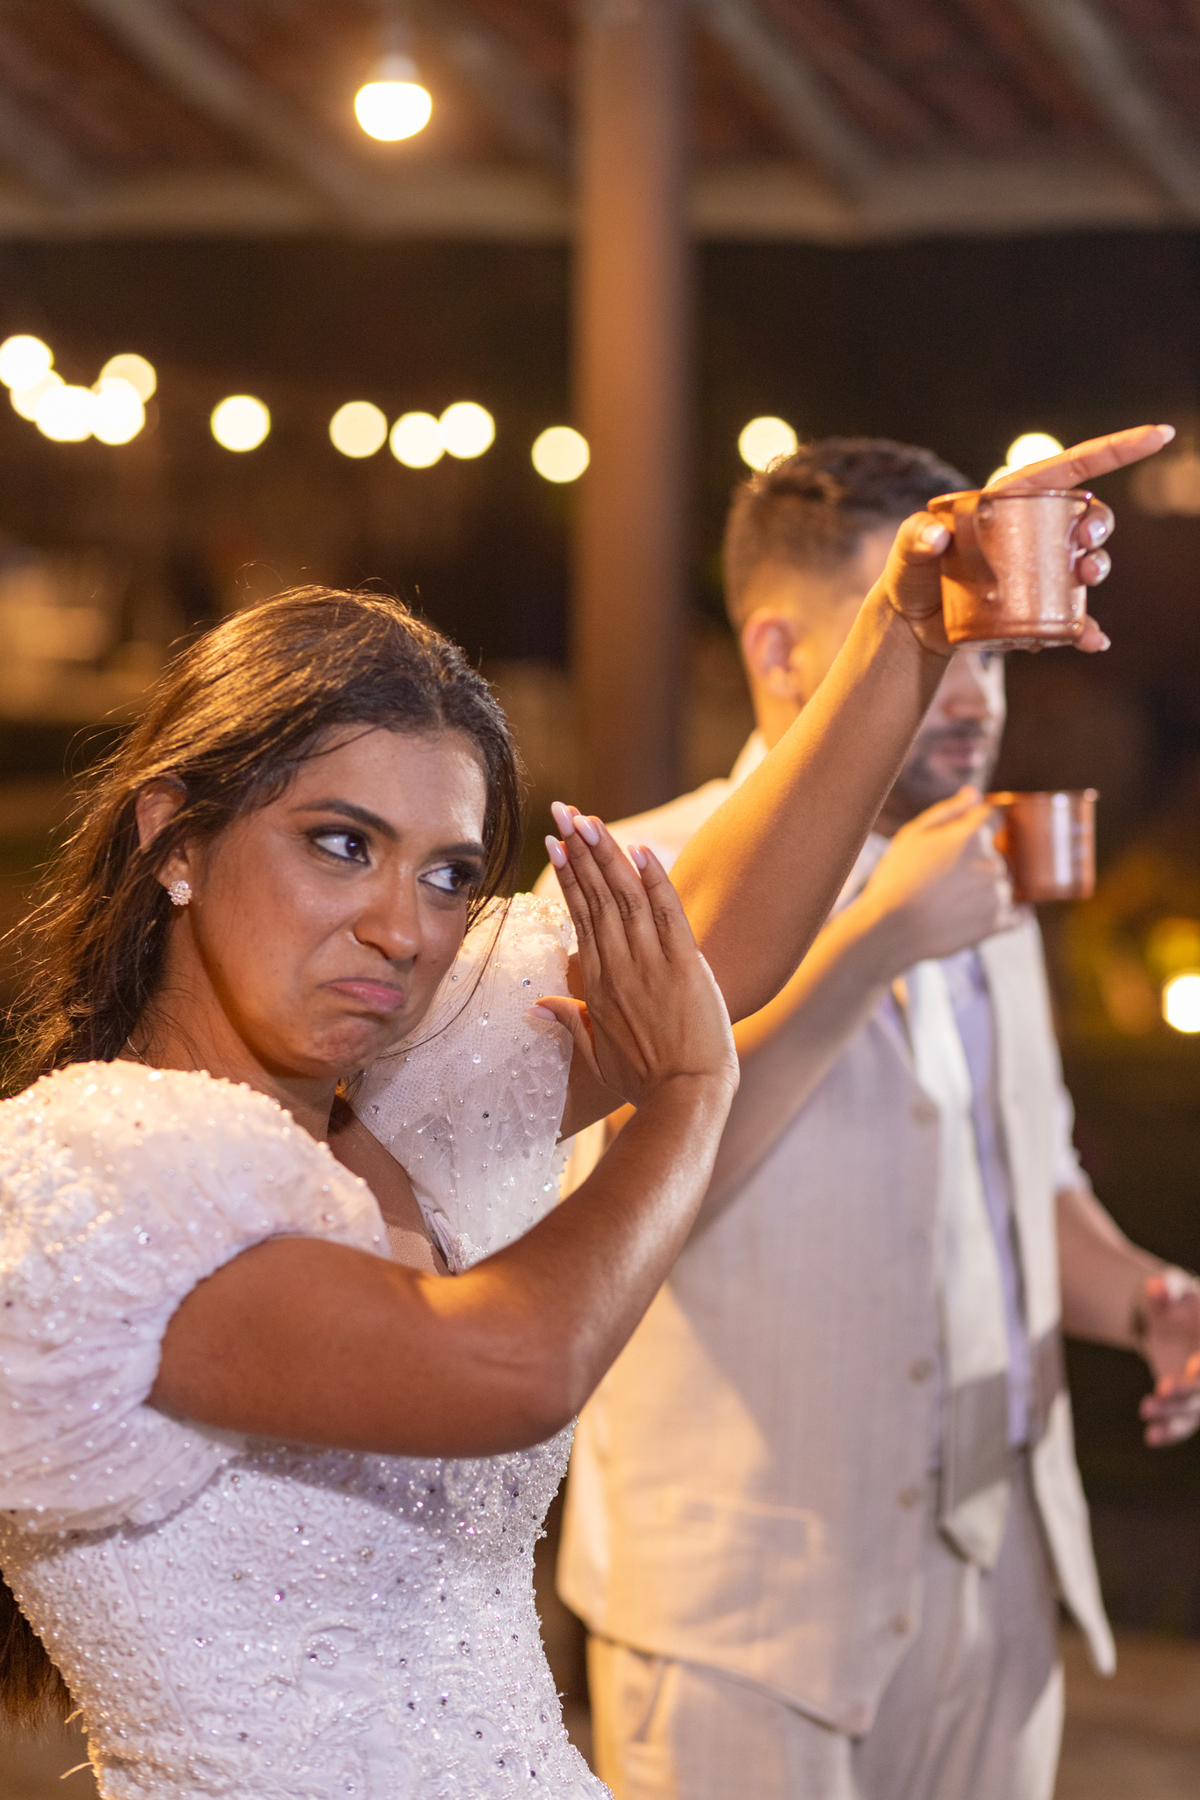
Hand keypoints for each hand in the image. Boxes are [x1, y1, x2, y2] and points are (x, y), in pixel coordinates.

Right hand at [537, 803, 738, 1106]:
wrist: (687, 1098)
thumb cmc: (645, 1083)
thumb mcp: (598, 1055)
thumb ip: (570, 1023)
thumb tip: (540, 1004)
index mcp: (597, 985)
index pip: (579, 917)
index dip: (568, 876)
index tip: (554, 843)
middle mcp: (619, 966)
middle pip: (596, 896)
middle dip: (578, 849)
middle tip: (562, 810)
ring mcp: (651, 963)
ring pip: (625, 897)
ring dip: (607, 854)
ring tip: (588, 818)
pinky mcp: (685, 965)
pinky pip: (667, 914)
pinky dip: (655, 880)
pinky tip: (641, 850)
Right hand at [859, 788, 1017, 968]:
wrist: (892, 929)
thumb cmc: (896, 879)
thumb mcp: (912, 835)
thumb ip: (948, 812)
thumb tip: (974, 794)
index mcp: (973, 835)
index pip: (993, 817)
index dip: (978, 826)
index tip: (961, 839)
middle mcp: (993, 862)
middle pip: (998, 853)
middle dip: (977, 861)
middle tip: (944, 878)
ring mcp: (998, 894)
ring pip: (1002, 884)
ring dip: (986, 888)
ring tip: (952, 902)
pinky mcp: (998, 923)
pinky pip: (1017, 915)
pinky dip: (1007, 914)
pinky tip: (983, 915)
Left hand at [875, 424, 1175, 657]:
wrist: (912, 625)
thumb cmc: (910, 576)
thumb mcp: (907, 552)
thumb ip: (913, 537)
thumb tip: (935, 537)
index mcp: (1014, 501)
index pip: (1071, 468)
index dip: (1117, 449)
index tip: (1159, 435)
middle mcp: (1034, 530)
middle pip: (1087, 517)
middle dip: (1101, 524)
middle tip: (1085, 541)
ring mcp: (1041, 568)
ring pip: (1087, 561)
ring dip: (1098, 567)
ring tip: (1086, 580)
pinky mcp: (1039, 605)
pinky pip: (1074, 615)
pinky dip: (1086, 627)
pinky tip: (1093, 640)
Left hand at [1138, 1269, 1199, 1446]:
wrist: (1173, 1320)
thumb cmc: (1177, 1302)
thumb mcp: (1171, 1290)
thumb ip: (1166, 1289)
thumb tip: (1157, 1286)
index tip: (1193, 1370)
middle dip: (1186, 1392)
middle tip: (1161, 1389)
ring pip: (1194, 1410)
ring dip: (1173, 1414)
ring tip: (1145, 1410)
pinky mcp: (1190, 1406)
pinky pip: (1184, 1424)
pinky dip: (1170, 1432)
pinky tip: (1151, 1438)